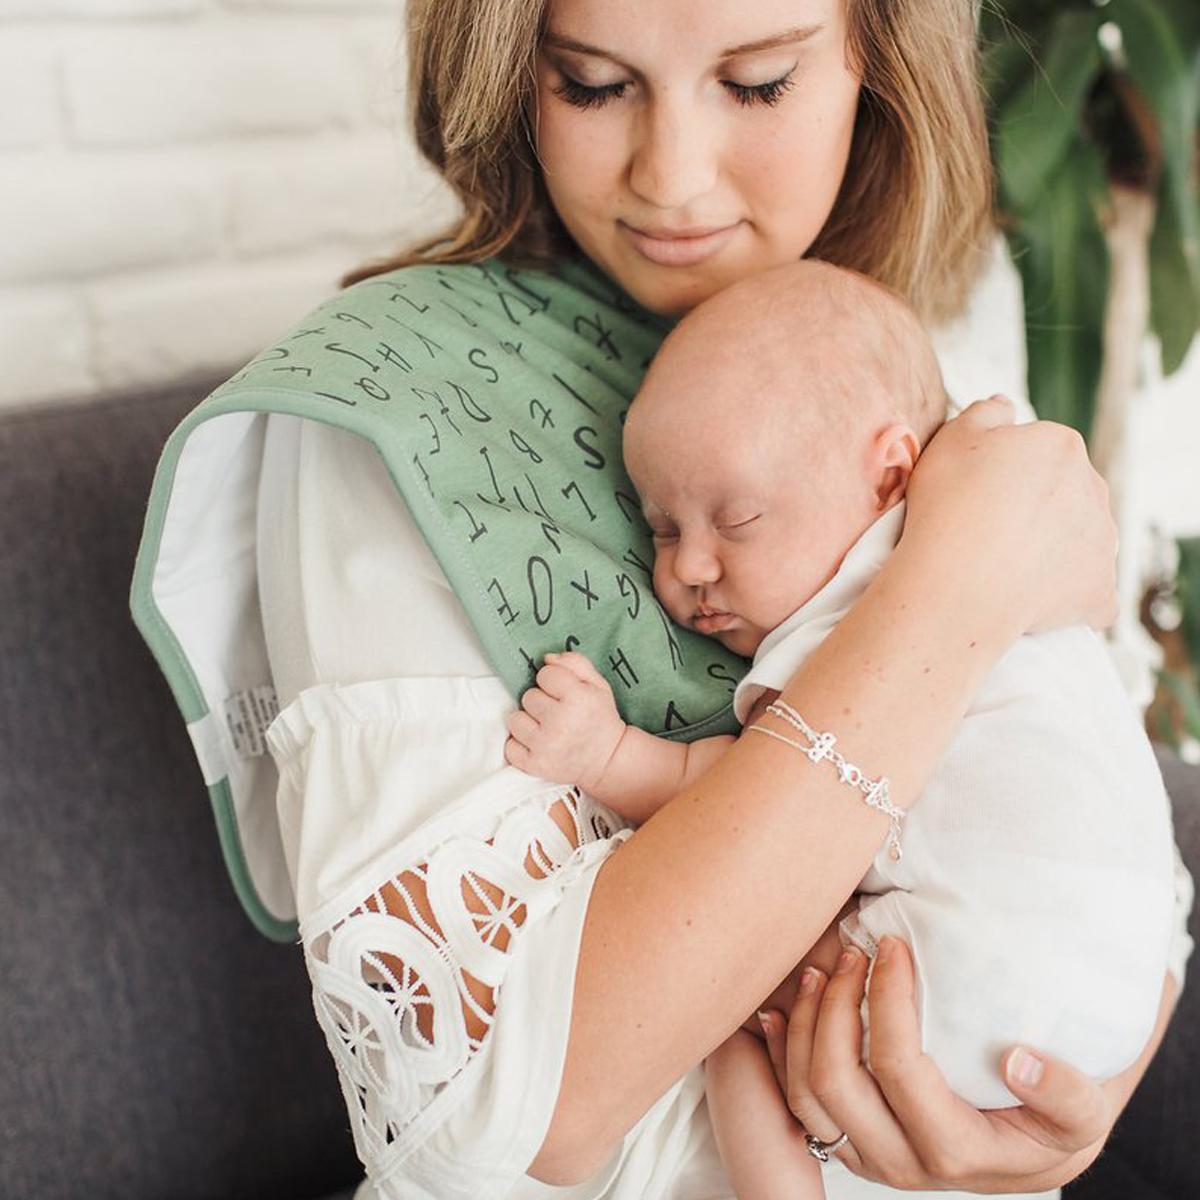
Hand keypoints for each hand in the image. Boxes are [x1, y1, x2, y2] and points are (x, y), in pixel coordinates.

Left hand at [504, 651, 625, 791]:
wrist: (607, 761)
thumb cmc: (600, 719)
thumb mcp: (598, 685)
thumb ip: (575, 663)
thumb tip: (546, 658)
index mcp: (578, 698)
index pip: (545, 674)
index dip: (554, 682)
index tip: (564, 693)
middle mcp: (560, 722)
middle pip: (528, 696)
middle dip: (541, 701)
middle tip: (558, 713)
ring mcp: (545, 746)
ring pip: (515, 719)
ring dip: (528, 722)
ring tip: (546, 728)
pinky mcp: (535, 765)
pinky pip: (510, 746)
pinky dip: (520, 745)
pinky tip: (538, 743)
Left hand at [758, 938, 1119, 1192]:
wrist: (1040, 1141)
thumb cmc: (1058, 1114)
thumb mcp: (1086, 1109)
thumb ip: (1068, 1094)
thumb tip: (1019, 1061)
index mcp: (957, 1153)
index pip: (899, 1071)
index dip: (887, 1001)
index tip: (894, 947)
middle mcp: (903, 1164)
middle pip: (836, 1084)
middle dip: (836, 1007)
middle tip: (856, 953)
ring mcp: (869, 1156)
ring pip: (806, 1096)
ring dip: (804, 1026)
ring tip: (822, 971)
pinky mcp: (850, 1143)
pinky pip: (796, 1105)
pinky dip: (782, 1053)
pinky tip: (780, 1010)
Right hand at [903, 397, 1117, 636]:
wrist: (956, 585)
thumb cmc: (949, 509)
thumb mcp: (950, 440)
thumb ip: (984, 413)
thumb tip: (1005, 404)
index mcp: (1061, 446)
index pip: (1042, 452)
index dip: (1006, 471)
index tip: (978, 491)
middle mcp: (1094, 489)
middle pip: (1066, 493)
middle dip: (1037, 507)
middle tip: (989, 527)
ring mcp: (1102, 543)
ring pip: (1080, 539)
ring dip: (1054, 548)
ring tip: (1006, 563)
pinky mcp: (1100, 590)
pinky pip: (1092, 591)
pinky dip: (1070, 594)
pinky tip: (1037, 597)